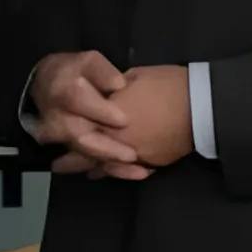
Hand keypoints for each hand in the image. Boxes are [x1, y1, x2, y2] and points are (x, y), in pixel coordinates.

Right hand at [25, 50, 124, 174]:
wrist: (46, 88)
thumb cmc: (74, 72)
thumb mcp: (87, 61)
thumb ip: (102, 71)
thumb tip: (118, 85)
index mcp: (63, 91)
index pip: (78, 101)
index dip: (101, 112)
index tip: (124, 120)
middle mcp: (57, 118)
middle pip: (80, 137)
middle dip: (107, 149)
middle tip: (132, 155)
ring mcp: (60, 139)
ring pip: (84, 155)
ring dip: (111, 165)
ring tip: (139, 170)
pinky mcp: (68, 150)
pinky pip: (88, 165)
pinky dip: (111, 170)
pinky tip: (135, 173)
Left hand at [63, 63, 195, 176]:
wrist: (203, 105)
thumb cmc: (168, 85)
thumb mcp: (136, 77)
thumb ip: (114, 89)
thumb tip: (105, 94)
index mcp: (109, 114)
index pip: (80, 126)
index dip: (62, 132)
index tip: (48, 134)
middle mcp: (117, 139)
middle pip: (87, 153)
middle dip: (70, 161)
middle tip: (56, 166)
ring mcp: (134, 154)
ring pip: (105, 166)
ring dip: (90, 169)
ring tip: (79, 173)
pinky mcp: (151, 162)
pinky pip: (127, 171)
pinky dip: (115, 172)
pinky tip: (107, 173)